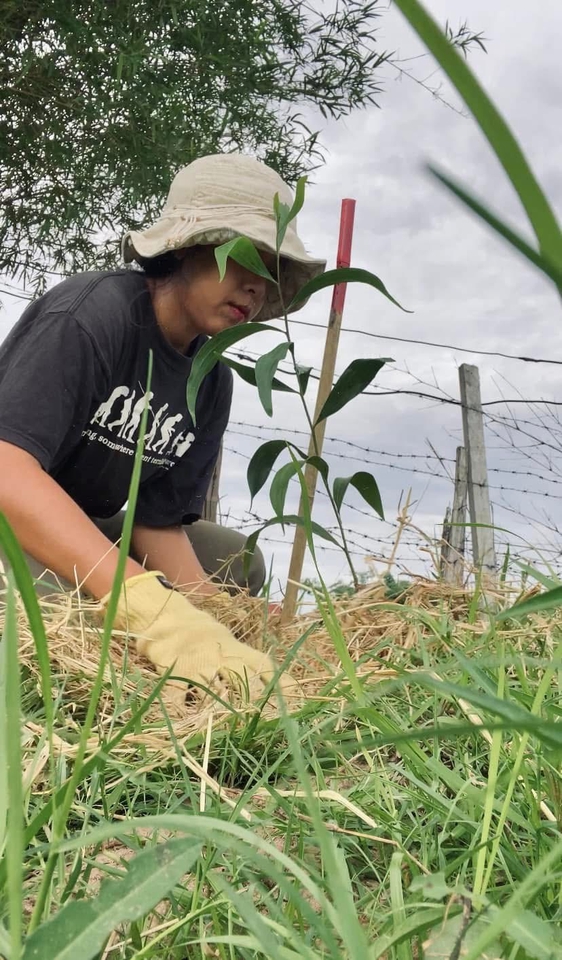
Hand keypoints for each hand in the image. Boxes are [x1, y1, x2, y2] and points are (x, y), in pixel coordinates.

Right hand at [102, 571, 299, 708]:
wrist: (169, 617)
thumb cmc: (206, 638)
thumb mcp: (232, 646)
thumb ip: (250, 665)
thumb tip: (281, 691)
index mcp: (238, 651)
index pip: (265, 667)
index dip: (282, 685)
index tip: (297, 705)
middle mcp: (222, 657)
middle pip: (243, 678)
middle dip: (255, 701)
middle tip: (265, 725)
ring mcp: (198, 663)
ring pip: (211, 688)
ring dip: (220, 708)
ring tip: (229, 733)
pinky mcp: (174, 669)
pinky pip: (177, 694)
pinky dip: (180, 711)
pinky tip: (184, 727)